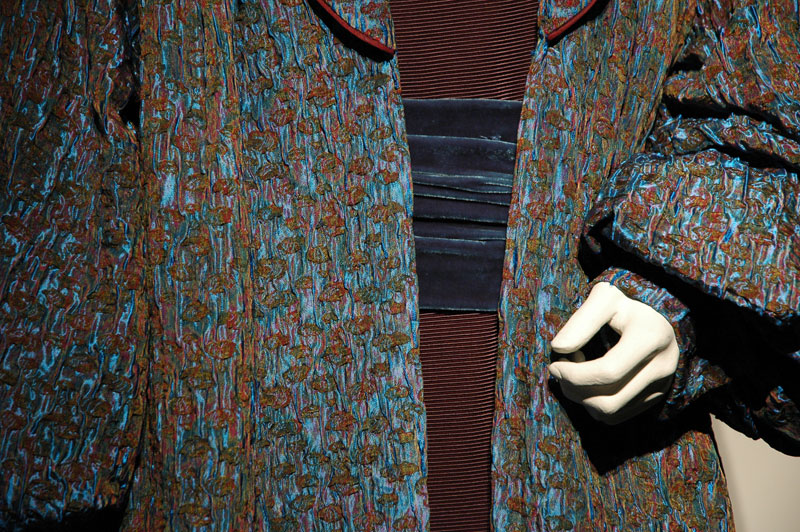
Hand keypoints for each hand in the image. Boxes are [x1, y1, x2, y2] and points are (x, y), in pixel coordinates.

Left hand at [548, 282, 678, 424]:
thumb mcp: (604, 298)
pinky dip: (593, 404)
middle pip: (608, 400)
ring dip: (581, 399)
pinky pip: (616, 416)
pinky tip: (588, 382)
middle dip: (574, 390)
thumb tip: (558, 348)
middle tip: (561, 370)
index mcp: (651, 338)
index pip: (608, 372)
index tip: (555, 365)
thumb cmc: (624, 304)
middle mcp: (662, 367)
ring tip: (574, 374)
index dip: (574, 375)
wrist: (656, 316)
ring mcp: (661, 386)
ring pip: (611, 412)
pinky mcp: (654, 398)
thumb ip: (581, 321)